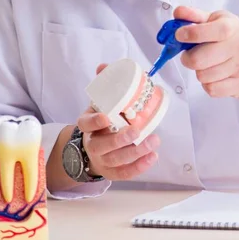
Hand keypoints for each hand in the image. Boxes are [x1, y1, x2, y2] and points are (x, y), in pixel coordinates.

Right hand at [75, 64, 160, 180]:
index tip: (106, 116)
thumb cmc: (102, 120)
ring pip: (116, 160)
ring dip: (136, 152)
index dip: (94, 122)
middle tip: (136, 130)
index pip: (85, 124)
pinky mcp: (112, 172)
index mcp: (87, 125)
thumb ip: (104, 84)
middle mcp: (93, 144)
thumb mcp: (99, 102)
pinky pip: (124, 173)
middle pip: (103, 145)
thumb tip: (104, 66)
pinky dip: (139, 167)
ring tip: (153, 141)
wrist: (93, 147)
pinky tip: (152, 157)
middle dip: (120, 139)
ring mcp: (102, 160)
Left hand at [173, 6, 238, 98]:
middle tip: (189, 54)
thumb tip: (178, 13)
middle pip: (199, 60)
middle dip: (187, 58)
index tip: (179, 35)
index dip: (193, 34)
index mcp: (233, 26)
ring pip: (203, 76)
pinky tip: (214, 75)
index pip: (216, 31)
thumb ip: (193, 16)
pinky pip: (212, 89)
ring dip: (199, 71)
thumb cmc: (226, 38)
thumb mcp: (212, 21)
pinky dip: (207, 84)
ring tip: (206, 64)